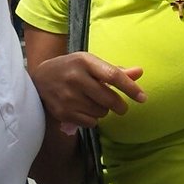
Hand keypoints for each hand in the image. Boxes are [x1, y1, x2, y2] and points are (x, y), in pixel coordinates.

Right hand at [29, 52, 144, 130]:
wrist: (40, 79)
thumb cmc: (72, 68)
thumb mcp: (91, 63)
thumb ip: (115, 70)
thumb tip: (140, 72)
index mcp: (84, 61)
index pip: (112, 75)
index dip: (130, 87)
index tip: (143, 98)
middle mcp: (75, 78)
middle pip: (109, 99)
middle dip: (120, 105)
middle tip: (120, 106)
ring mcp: (67, 97)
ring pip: (101, 112)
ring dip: (103, 110)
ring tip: (93, 102)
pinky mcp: (62, 112)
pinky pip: (90, 123)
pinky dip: (92, 119)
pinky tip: (83, 109)